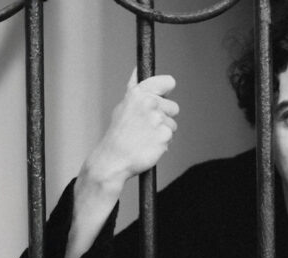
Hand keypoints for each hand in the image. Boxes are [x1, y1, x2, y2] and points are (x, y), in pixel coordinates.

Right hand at [83, 69, 179, 186]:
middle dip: (164, 117)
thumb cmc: (119, 133)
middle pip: (174, 107)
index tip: (162, 97)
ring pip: (173, 124)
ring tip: (145, 137)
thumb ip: (135, 87)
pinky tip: (149, 145)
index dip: (166, 91)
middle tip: (146, 126)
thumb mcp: (124, 105)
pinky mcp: (165, 134)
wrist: (114, 159)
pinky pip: (171, 137)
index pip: (168, 82)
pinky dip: (163, 143)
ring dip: (163, 131)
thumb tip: (138, 69)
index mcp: (139, 93)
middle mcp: (150, 103)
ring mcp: (158, 119)